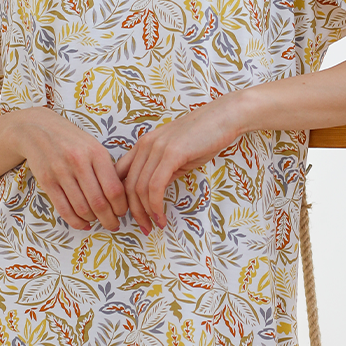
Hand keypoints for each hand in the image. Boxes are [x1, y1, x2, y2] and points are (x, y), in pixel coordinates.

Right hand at [12, 109, 127, 231]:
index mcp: (96, 153)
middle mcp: (79, 162)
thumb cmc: (72, 140)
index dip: (121, 207)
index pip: (114, 189)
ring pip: (82, 208)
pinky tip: (83, 223)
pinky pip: (63, 209)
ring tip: (98, 221)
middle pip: (99, 203)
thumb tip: (122, 197)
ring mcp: (61, 172)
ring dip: (93, 220)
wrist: (37, 129)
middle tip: (114, 224)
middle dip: (109, 220)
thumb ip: (107, 169)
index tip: (123, 212)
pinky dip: (76, 221)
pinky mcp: (46, 181)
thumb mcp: (94, 147)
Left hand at [115, 96, 245, 233]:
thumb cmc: (204, 137)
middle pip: (127, 185)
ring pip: (140, 188)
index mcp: (143, 145)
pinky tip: (162, 216)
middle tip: (145, 227)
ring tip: (156, 225)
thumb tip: (153, 194)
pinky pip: (155, 186)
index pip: (120, 175)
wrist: (225, 118)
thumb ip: (162, 172)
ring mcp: (156, 148)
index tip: (132, 215)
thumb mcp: (176, 156)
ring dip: (146, 212)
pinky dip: (156, 206)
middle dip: (134, 211)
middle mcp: (144, 145)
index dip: (122, 198)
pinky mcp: (171, 154)